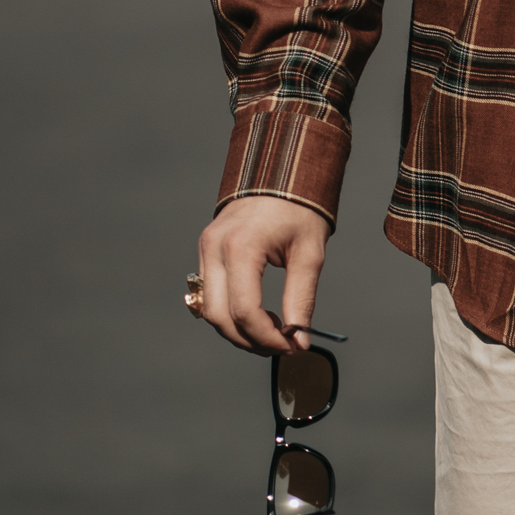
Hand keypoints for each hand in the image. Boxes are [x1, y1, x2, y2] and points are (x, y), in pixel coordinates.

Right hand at [195, 195, 329, 353]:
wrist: (281, 168)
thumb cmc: (300, 208)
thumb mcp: (309, 253)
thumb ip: (301, 299)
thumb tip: (299, 341)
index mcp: (242, 247)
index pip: (246, 311)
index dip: (268, 338)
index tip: (291, 346)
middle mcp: (215, 248)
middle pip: (220, 317)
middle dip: (249, 340)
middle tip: (280, 345)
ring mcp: (205, 248)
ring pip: (209, 310)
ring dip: (237, 330)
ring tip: (270, 332)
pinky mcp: (205, 249)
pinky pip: (208, 294)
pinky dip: (228, 312)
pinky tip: (255, 315)